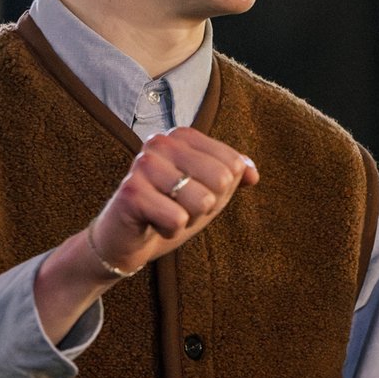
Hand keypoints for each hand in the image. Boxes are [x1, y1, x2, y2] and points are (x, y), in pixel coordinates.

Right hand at [34, 129, 256, 339]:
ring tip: (165, 215)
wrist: (125, 242)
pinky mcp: (131, 192)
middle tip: (178, 208)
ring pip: (202, 201)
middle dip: (206, 205)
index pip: (233, 164)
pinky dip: (171, 231)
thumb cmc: (168, 212)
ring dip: (188, 219)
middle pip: (221, 180)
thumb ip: (233, 176)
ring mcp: (143, 164)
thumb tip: (253, 175)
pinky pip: (178, 219)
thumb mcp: (208, 192)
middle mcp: (161, 142)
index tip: (193, 194)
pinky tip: (153, 224)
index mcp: (181, 136)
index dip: (221, 192)